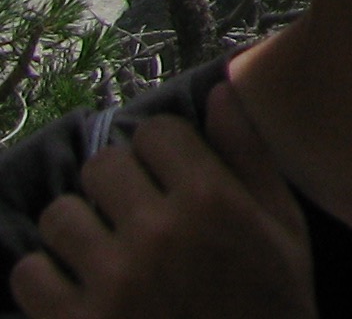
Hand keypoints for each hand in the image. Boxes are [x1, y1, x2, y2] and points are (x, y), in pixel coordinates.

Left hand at [9, 85, 311, 318]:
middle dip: (116, 186)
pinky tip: (78, 289)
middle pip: (102, 166)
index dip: (159, 150)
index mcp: (212, 201)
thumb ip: (248, 158)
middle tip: (133, 215)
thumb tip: (219, 92)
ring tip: (101, 252)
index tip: (166, 174)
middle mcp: (157, 232)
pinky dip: (46, 278)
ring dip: (78, 230)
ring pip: (60, 216)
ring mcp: (110, 282)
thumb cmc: (268, 304)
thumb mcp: (282, 229)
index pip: (155, 133)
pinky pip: (30, 273)